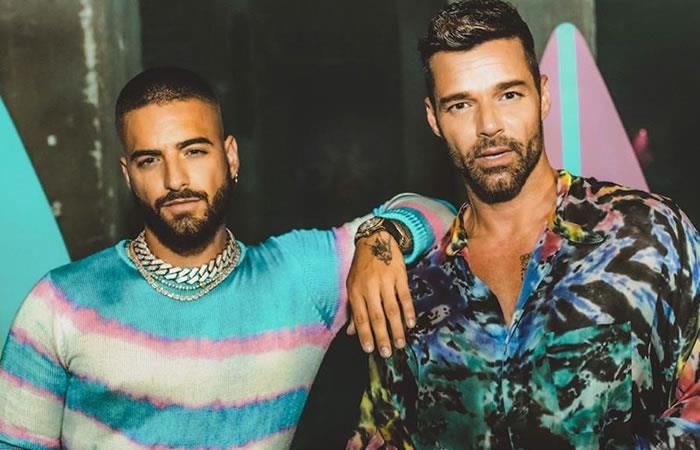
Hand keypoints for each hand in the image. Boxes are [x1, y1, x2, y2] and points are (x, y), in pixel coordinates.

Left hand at [346, 231, 414, 357]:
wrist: (376, 240)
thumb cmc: (362, 267)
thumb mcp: (353, 286)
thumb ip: (354, 310)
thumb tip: (351, 333)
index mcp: (356, 291)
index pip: (360, 318)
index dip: (365, 335)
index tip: (369, 350)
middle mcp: (370, 287)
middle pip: (377, 317)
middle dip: (382, 336)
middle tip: (387, 353)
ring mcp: (385, 281)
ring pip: (392, 309)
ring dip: (396, 328)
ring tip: (400, 344)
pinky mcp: (399, 276)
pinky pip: (405, 296)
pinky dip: (408, 311)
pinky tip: (410, 324)